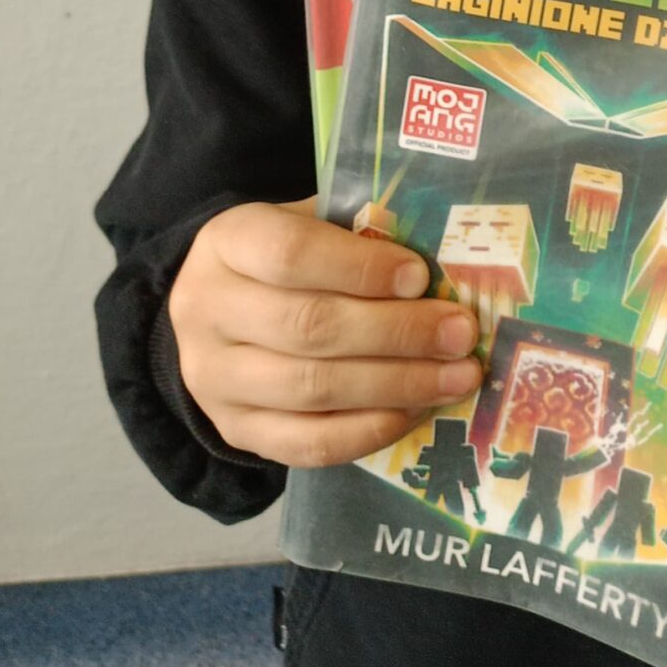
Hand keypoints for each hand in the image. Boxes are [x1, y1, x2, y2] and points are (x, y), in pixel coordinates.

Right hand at [170, 198, 483, 469]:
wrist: (217, 311)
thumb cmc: (284, 258)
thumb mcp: (309, 223)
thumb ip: (359, 234)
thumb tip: (439, 260)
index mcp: (227, 243)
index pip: (290, 254)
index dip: (360, 267)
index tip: (420, 277)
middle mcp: (207, 311)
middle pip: (308, 327)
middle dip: (397, 333)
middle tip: (459, 333)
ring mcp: (215, 380)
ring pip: (313, 390)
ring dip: (397, 384)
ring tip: (456, 376)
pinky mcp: (237, 430)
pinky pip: (309, 443)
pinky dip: (369, 430)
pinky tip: (416, 410)